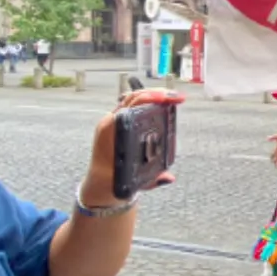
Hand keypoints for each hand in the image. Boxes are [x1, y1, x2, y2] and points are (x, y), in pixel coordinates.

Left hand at [83, 89, 183, 205]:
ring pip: (133, 98)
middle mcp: (109, 123)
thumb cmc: (112, 179)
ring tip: (172, 97)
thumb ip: (152, 180)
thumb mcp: (132, 181)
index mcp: (110, 132)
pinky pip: (133, 105)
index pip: (130, 107)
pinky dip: (148, 101)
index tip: (166, 99)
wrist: (100, 181)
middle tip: (176, 97)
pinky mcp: (117, 121)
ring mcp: (112, 120)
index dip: (150, 99)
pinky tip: (161, 102)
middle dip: (157, 93)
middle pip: (133, 97)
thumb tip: (168, 177)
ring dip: (154, 95)